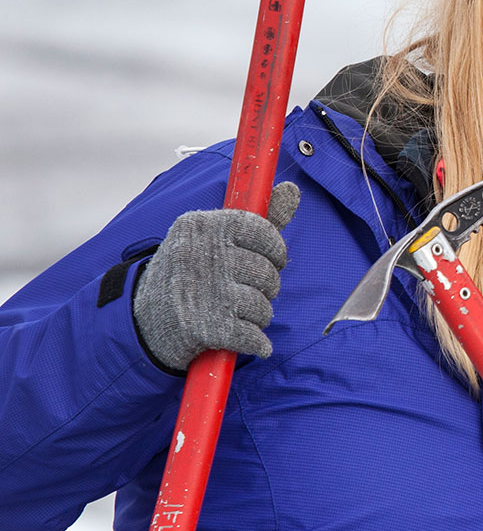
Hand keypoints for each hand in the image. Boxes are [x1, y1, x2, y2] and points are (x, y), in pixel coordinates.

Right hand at [133, 182, 299, 372]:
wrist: (142, 322)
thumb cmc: (193, 274)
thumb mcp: (215, 239)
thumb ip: (260, 217)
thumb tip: (292, 188)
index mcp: (199, 226)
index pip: (261, 230)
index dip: (275, 250)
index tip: (272, 260)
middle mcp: (197, 254)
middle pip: (265, 272)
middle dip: (266, 287)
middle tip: (248, 291)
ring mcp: (198, 291)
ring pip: (262, 305)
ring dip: (259, 316)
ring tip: (240, 314)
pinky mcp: (201, 326)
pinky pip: (252, 336)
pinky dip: (257, 343)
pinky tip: (250, 340)